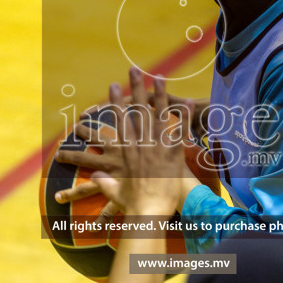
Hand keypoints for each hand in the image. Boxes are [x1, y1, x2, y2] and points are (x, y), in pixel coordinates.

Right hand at [54, 68, 188, 217]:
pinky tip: (186, 102)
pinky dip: (183, 117)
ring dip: (160, 95)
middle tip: (134, 70)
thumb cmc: (132, 205)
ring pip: (158, 116)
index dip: (116, 101)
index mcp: (126, 151)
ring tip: (160, 77)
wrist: (148, 213)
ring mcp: (157, 149)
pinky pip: (179, 133)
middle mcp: (140, 145)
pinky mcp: (173, 156)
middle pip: (138, 111)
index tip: (113, 86)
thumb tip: (95, 179)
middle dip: (135, 88)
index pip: (120, 121)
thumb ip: (106, 183)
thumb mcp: (115, 192)